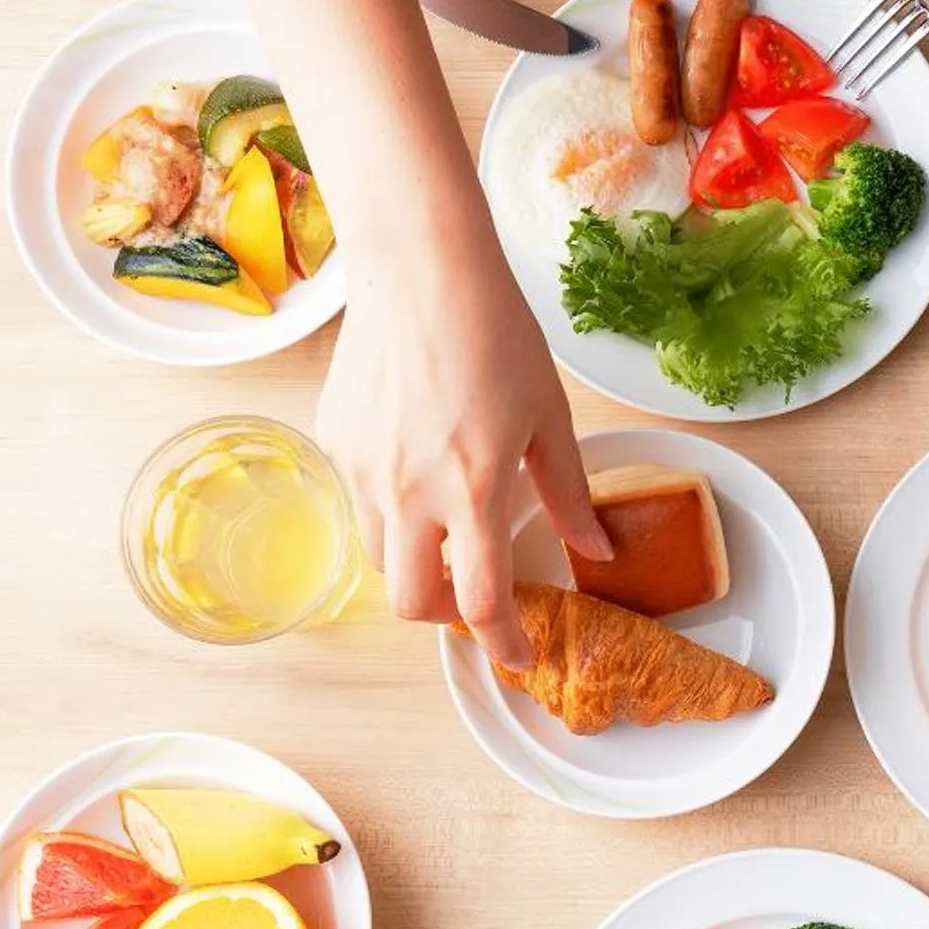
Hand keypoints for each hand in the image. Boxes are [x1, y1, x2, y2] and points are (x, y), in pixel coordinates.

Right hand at [322, 230, 606, 667]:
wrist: (420, 270)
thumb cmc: (495, 335)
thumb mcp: (549, 419)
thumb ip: (568, 495)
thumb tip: (594, 551)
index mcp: (472, 490)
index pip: (481, 603)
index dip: (503, 643)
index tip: (518, 657)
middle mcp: (408, 491)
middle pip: (411, 603)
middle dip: (446, 615)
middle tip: (477, 596)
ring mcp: (362, 468)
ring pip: (379, 559)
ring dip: (416, 566)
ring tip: (450, 535)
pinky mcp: (333, 441)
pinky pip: (359, 504)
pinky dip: (390, 513)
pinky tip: (418, 475)